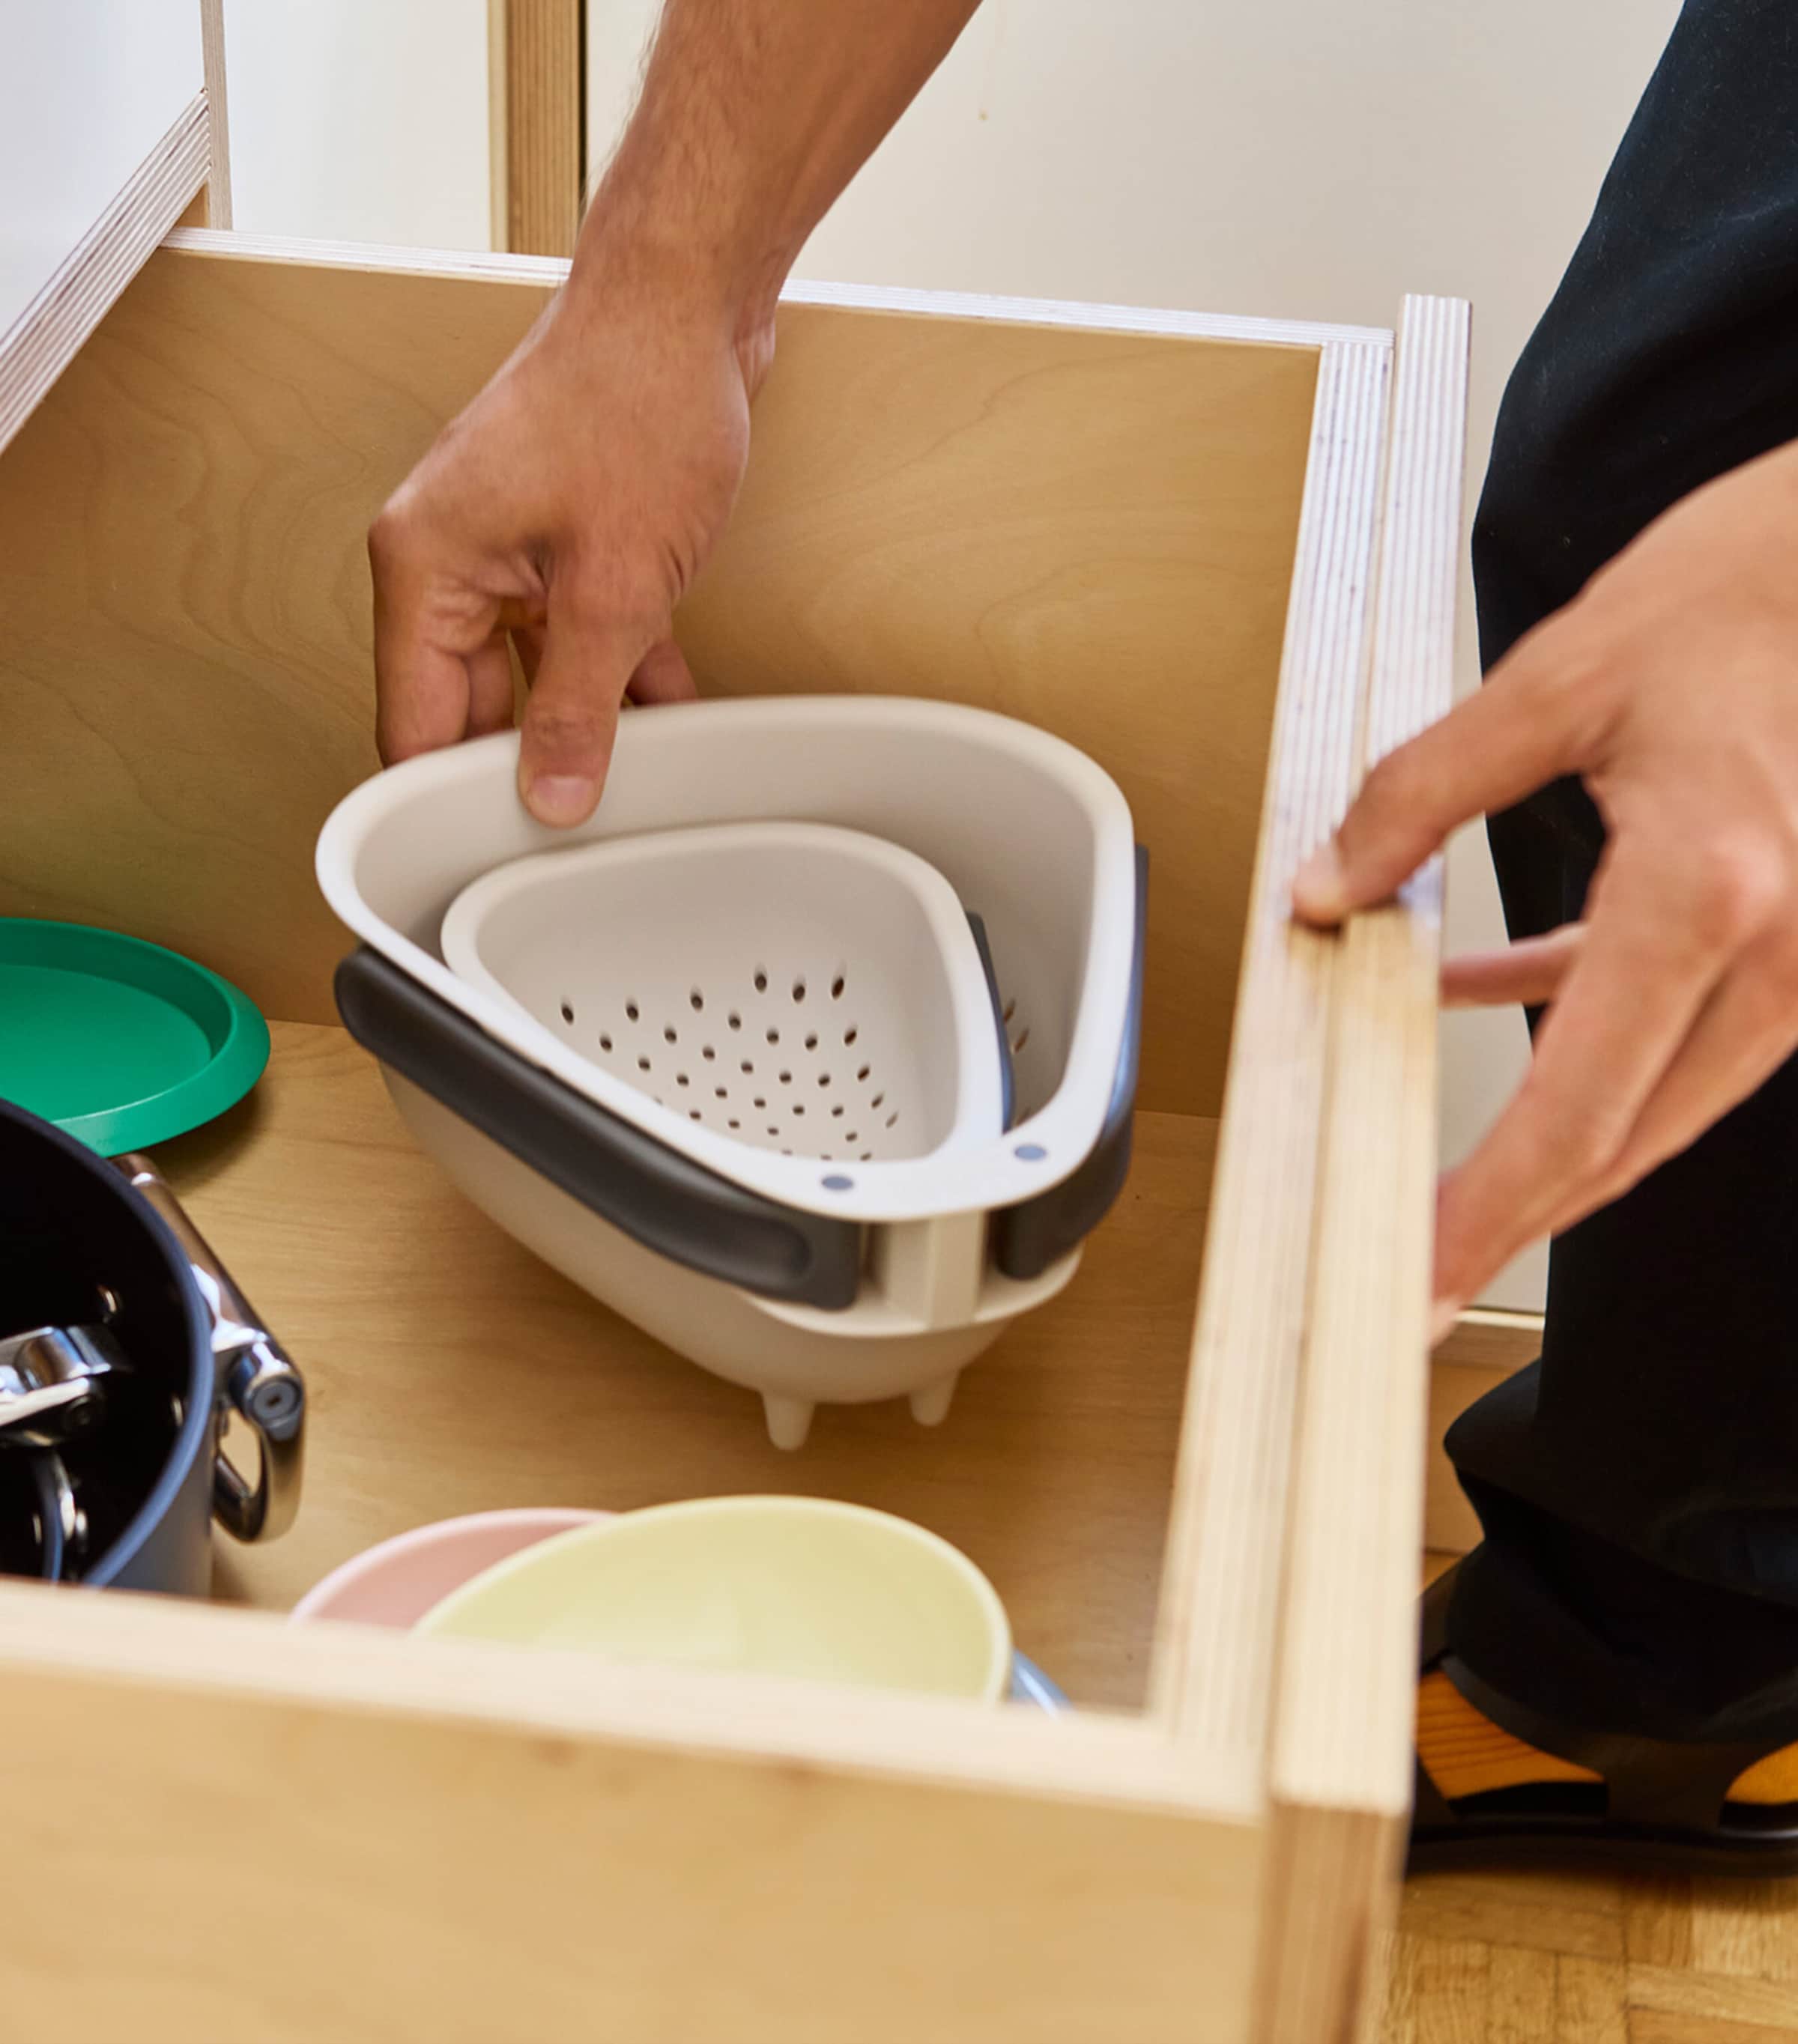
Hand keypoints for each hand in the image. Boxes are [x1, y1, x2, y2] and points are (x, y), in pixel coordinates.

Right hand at [369, 277, 773, 823]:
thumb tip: (551, 795)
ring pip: (531, 676)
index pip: (410, 724)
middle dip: (524, 766)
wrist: (690, 303)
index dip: (446, 801)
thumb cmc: (637, 403)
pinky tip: (670, 722)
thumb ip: (577, 706)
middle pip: (467, 707)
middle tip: (575, 832)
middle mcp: (449, 561)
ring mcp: (508, 551)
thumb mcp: (615, 587)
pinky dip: (619, 675)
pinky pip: (578, 635)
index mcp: (423, 568)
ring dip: (583, 723)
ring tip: (630, 786)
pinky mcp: (564, 542)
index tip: (483, 862)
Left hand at [1292, 441, 1797, 1336]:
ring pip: (1655, 1099)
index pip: (1577, 1109)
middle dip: (1513, 1218)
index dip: (1490, 1213)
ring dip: (1550, 1141)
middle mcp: (1777, 948)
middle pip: (1625, 1140)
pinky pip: (1674, 1022)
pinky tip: (1483, 994)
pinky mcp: (1790, 931)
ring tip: (1441, 1176)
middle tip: (1411, 1276)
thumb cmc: (1744, 590)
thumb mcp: (1557, 680)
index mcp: (1711, 892)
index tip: (1418, 1277)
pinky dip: (1582, 1032)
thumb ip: (1422, 795)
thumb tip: (1329, 888)